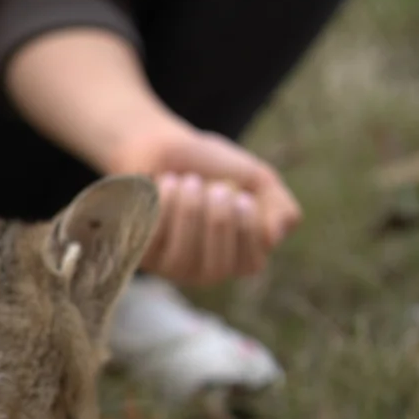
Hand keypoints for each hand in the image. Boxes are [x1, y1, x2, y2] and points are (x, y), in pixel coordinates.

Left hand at [107, 123, 301, 283]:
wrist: (165, 148)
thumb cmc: (213, 167)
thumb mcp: (256, 179)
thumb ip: (277, 204)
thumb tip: (275, 236)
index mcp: (239, 256)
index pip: (250, 262)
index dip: (246, 231)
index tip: (242, 196)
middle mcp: (206, 270)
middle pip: (216, 267)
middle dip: (218, 223)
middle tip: (215, 187)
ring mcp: (171, 267)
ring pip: (183, 257)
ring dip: (189, 212)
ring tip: (188, 181)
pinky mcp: (141, 253)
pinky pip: (153, 240)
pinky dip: (163, 207)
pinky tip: (166, 184)